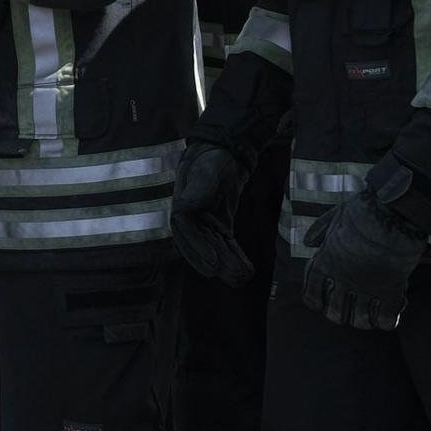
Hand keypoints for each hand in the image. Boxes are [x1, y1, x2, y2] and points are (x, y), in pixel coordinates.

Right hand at [172, 141, 254, 285]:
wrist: (223, 152)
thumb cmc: (211, 160)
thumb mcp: (203, 174)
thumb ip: (195, 192)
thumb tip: (183, 210)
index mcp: (181, 210)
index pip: (187, 235)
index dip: (199, 251)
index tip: (214, 265)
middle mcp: (191, 221)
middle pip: (203, 247)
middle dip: (218, 264)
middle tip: (235, 278)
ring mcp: (206, 225)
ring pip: (217, 249)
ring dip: (229, 264)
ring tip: (245, 278)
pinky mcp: (220, 225)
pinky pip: (227, 244)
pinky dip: (237, 257)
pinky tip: (249, 269)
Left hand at [303, 192, 427, 329]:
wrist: (390, 214)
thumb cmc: (362, 213)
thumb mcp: (334, 218)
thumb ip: (320, 231)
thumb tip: (308, 242)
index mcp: (324, 264)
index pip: (311, 296)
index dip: (318, 303)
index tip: (324, 302)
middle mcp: (341, 280)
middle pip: (334, 314)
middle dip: (341, 315)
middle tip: (349, 311)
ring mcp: (366, 287)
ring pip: (359, 321)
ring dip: (364, 321)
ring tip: (368, 317)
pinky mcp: (390, 291)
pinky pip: (384, 319)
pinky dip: (386, 321)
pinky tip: (386, 316)